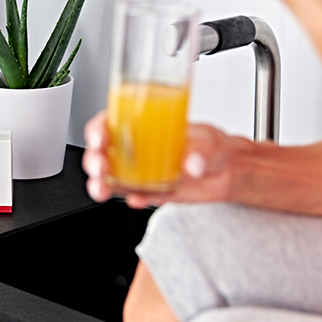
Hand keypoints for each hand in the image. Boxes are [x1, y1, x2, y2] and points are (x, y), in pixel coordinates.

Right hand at [82, 110, 250, 208]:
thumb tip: (192, 163)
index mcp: (142, 125)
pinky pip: (133, 196)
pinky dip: (132, 198)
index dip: (97, 129)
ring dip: (101, 184)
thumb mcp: (208, 140)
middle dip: (94, 161)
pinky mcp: (149, 191)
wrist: (227, 171)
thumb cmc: (211, 144)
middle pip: (100, 152)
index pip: (108, 123)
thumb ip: (200, 150)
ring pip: (108, 178)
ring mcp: (140, 172)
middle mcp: (135, 148)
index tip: (100, 138)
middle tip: (101, 168)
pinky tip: (137, 198)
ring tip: (105, 190)